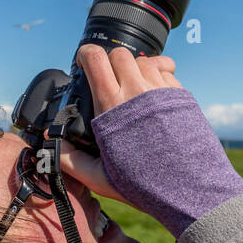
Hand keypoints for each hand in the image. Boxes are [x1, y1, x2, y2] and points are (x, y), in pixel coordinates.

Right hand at [58, 46, 184, 205]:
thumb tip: (53, 147)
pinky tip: (155, 94)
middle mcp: (137, 91)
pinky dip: (157, 76)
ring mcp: (161, 90)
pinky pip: (166, 71)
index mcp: (112, 105)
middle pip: (120, 53)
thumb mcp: (100, 177)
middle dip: (111, 61)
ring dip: (135, 68)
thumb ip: (72, 160)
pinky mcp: (180, 95)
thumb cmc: (144, 185)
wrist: (189, 189)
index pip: (95, 58)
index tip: (84, 62)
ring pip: (144, 60)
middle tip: (110, 78)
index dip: (86, 54)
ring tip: (134, 87)